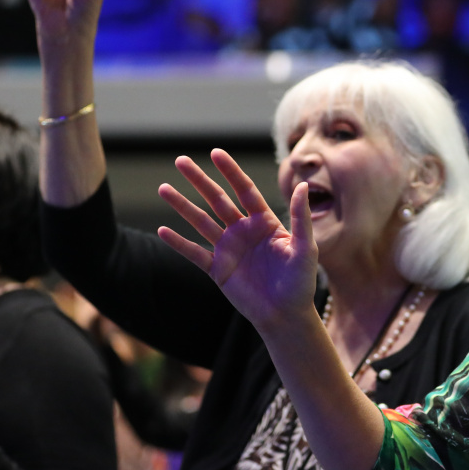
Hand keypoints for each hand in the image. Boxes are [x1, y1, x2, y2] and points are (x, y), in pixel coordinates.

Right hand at [158, 149, 318, 331]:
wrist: (286, 316)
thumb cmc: (300, 283)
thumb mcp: (306, 249)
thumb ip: (302, 218)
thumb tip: (302, 185)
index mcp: (265, 222)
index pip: (245, 190)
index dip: (230, 172)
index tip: (215, 153)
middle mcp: (243, 231)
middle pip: (217, 200)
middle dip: (199, 180)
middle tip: (180, 161)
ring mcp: (228, 249)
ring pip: (201, 221)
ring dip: (182, 205)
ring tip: (164, 188)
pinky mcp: (218, 269)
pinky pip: (195, 253)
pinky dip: (179, 243)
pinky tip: (163, 230)